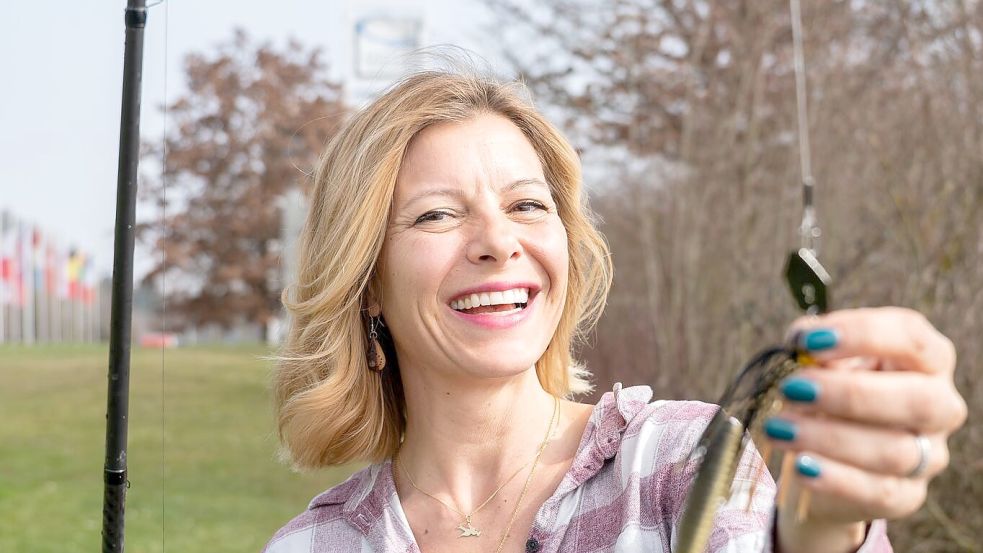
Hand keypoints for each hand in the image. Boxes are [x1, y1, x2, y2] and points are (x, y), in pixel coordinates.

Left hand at [769, 307, 966, 551]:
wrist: (825, 456)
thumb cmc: (830, 393)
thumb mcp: (824, 362)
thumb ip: (814, 347)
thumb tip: (800, 341)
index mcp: (926, 359)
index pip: (910, 337)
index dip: (862, 335)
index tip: (808, 341)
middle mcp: (939, 406)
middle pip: (919, 400)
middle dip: (850, 393)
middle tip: (792, 389)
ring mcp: (929, 455)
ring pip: (894, 451)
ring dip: (828, 437)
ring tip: (778, 427)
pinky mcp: (907, 495)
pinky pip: (879, 492)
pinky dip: (836, 478)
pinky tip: (802, 465)